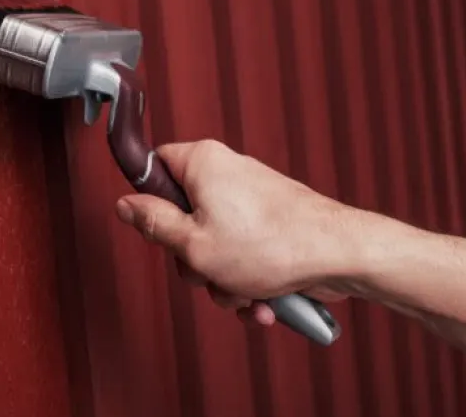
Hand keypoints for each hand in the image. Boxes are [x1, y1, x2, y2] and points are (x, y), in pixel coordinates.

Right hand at [115, 139, 355, 325]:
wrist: (340, 256)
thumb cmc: (273, 245)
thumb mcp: (193, 244)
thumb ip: (153, 224)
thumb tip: (125, 205)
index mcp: (203, 163)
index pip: (155, 166)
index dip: (148, 199)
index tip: (154, 228)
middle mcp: (226, 174)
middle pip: (181, 216)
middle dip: (192, 257)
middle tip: (207, 269)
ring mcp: (249, 200)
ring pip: (212, 243)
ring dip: (222, 278)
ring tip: (244, 291)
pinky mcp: (268, 224)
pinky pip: (240, 252)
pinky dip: (246, 280)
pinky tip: (262, 302)